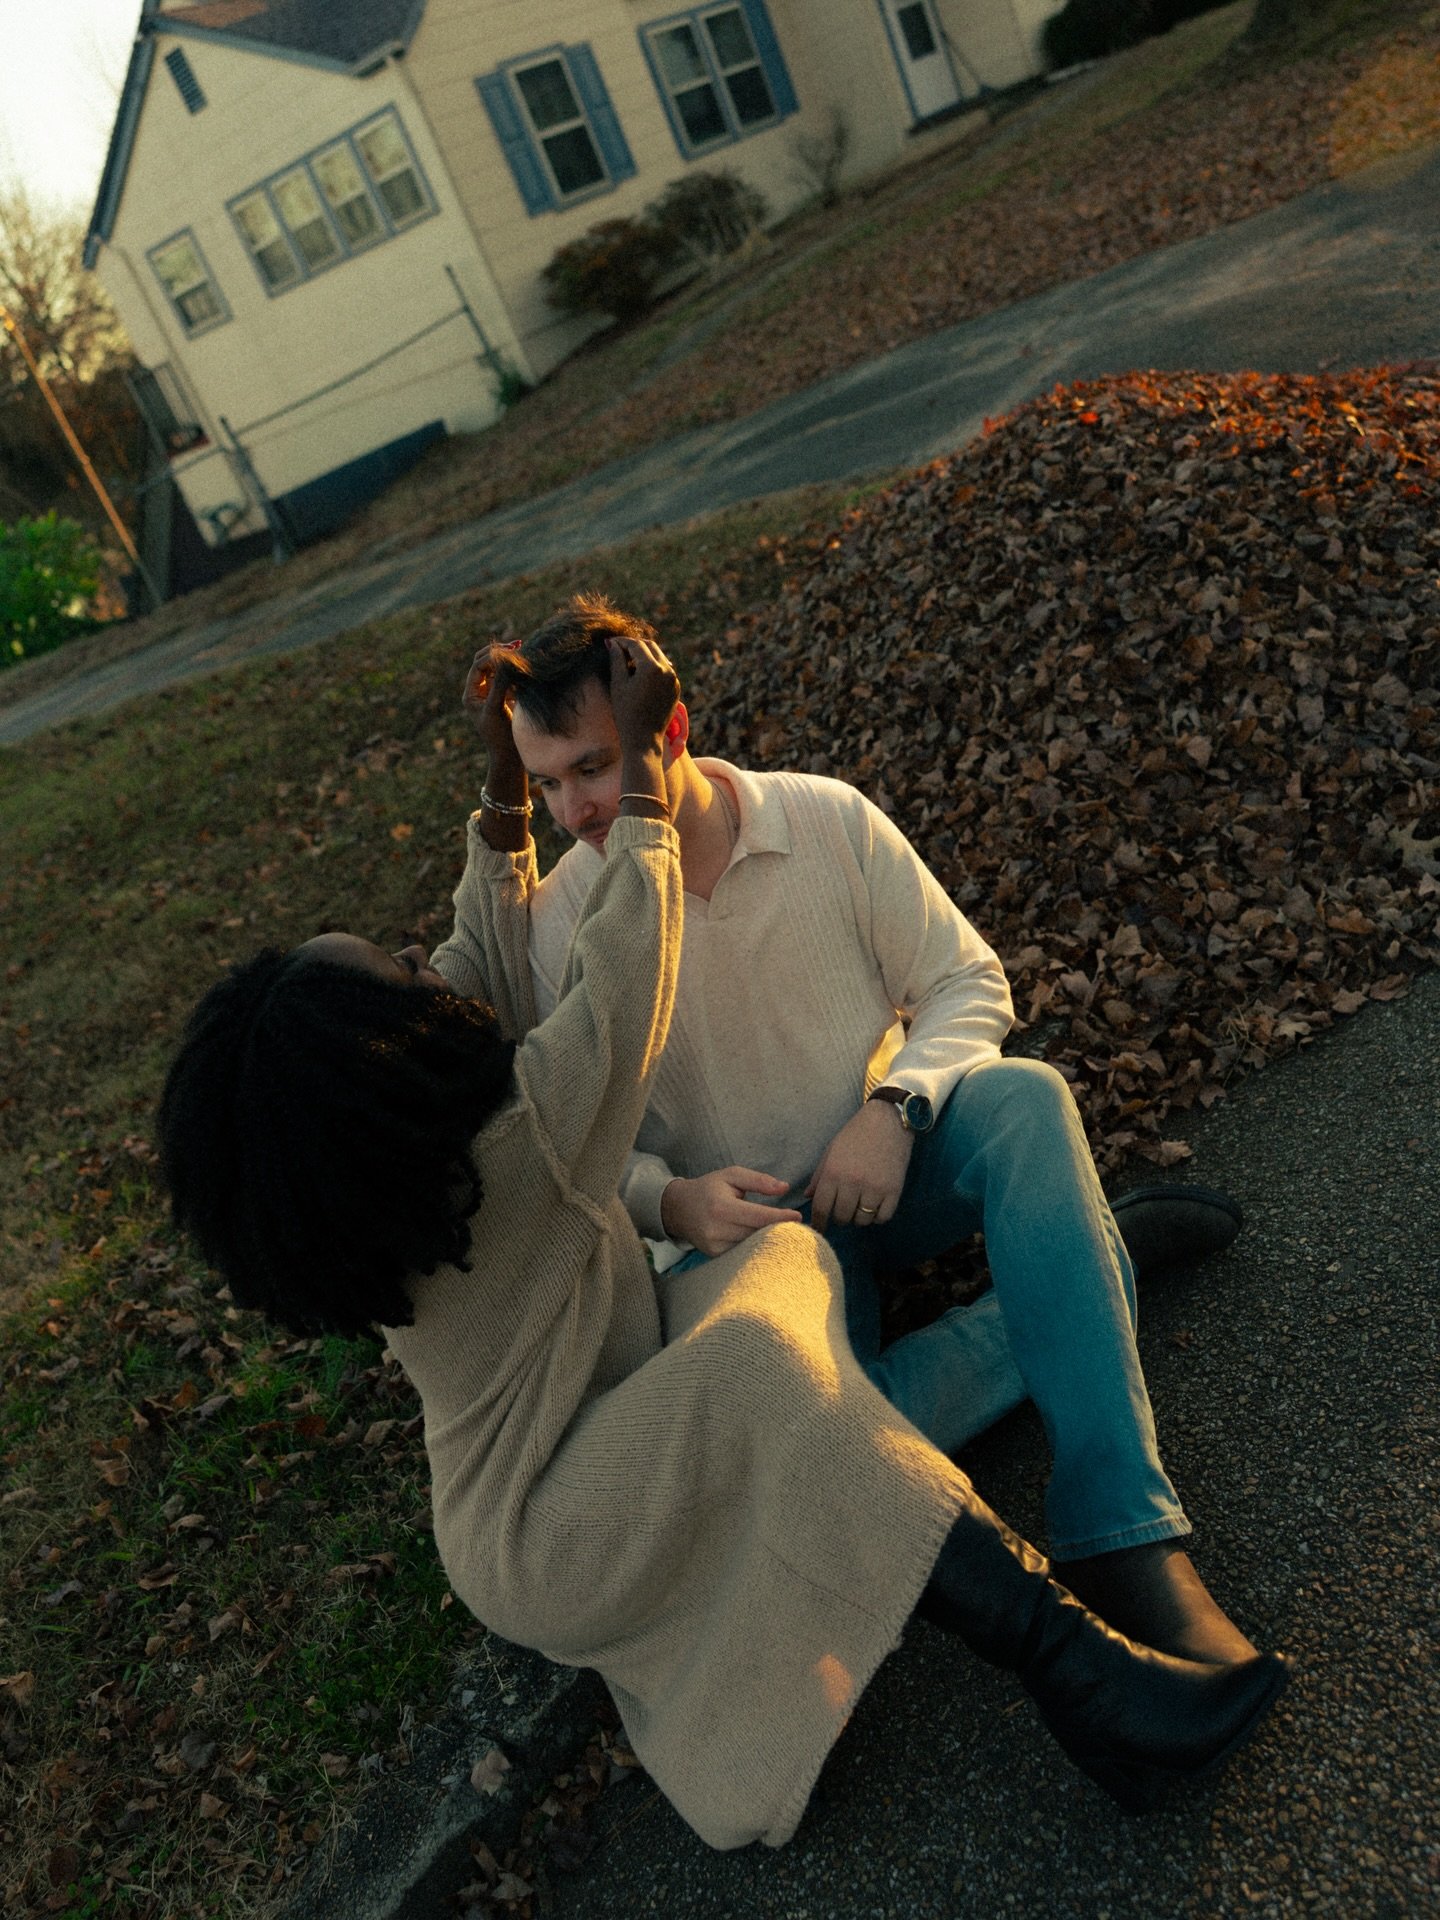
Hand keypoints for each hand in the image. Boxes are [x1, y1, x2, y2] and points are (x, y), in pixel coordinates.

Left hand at [461, 644, 524, 770]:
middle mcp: (479, 693)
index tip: (510, 652)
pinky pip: (509, 679)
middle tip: (518, 645)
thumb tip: (505, 662)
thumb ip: (500, 685)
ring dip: (510, 662)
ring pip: (499, 670)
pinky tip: (527, 671)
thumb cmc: (500, 737)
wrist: (510, 758)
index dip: (492, 656)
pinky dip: (517, 673)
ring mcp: (492, 695)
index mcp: (471, 695)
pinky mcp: (506, 699)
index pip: (478, 666)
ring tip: (524, 655)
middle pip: (486, 664)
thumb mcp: (497, 709)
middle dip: (500, 654)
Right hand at [607, 633, 678, 754]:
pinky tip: (641, 674)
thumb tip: (613, 643)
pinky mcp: (676, 688)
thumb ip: (616, 660)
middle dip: (634, 645)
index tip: (610, 642)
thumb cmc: (626, 713)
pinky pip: (665, 670)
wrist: (643, 740)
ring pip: (659, 657)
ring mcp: (674, 679)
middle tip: (619, 648)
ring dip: (644, 655)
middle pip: (650, 646)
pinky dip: (653, 667)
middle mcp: (667, 670)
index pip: (636, 645)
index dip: (621, 641)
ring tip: (628, 660)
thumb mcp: (618, 684)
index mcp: (652, 667)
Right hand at [660, 1167, 803, 1257]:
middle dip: (778, 1230)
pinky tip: (766, 1241)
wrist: (678, 1209)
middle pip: (757, 1234)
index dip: (780, 1217)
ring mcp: (714, 1246)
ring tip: (785, 1233)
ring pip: (751, 1246)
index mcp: (721, 1206)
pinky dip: (755, 1247)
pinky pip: (742, 1252)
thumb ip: (759, 1180)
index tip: (799, 1216)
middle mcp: (716, 1229)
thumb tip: (785, 1188)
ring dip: (769, 1240)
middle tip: (798, 1226)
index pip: (758, 1216)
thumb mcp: (731, 1175)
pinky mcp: (715, 1255)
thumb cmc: (709, 1188)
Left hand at [806, 1102, 912, 1232]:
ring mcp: (874, 1188)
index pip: (821, 1208)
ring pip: (862, 1220)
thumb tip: (808, 1196)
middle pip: (842, 1217)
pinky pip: (882, 1217)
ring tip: (859, 1207)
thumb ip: (819, 1176)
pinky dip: (877, 1216)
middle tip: (843, 1212)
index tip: (820, 1228)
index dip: (819, 1222)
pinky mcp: (893, 1191)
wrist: (888, 1121)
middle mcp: (852, 1183)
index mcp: (833, 1173)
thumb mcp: (832, 1151)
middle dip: (840, 1218)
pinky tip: (875, 1207)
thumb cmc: (856, 1134)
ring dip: (859, 1218)